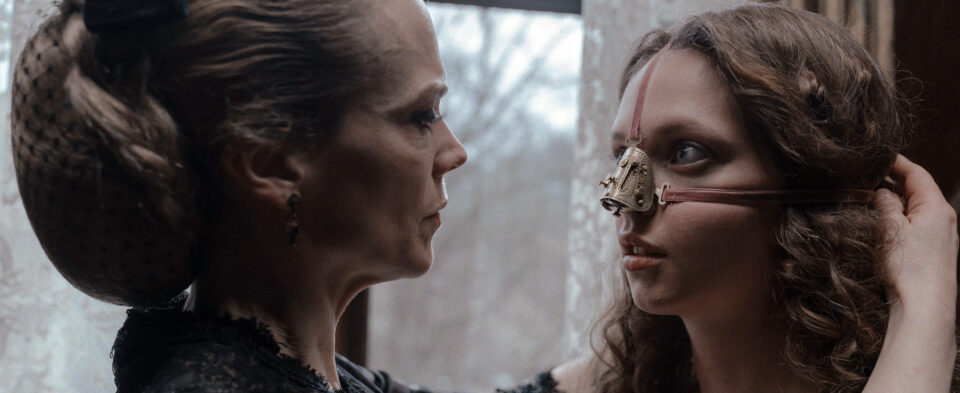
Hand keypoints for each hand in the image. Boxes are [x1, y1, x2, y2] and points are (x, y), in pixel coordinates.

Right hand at [873, 155, 957, 309]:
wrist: (926, 307)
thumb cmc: (909, 269)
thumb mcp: (889, 229)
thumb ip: (884, 204)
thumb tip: (880, 191)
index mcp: (936, 206)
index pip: (917, 173)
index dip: (896, 163)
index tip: (878, 157)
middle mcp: (944, 218)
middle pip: (918, 190)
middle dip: (893, 182)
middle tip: (866, 178)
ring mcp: (943, 236)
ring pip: (917, 209)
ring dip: (895, 203)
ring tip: (869, 202)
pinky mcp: (936, 252)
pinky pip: (918, 226)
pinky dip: (901, 220)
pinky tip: (884, 227)